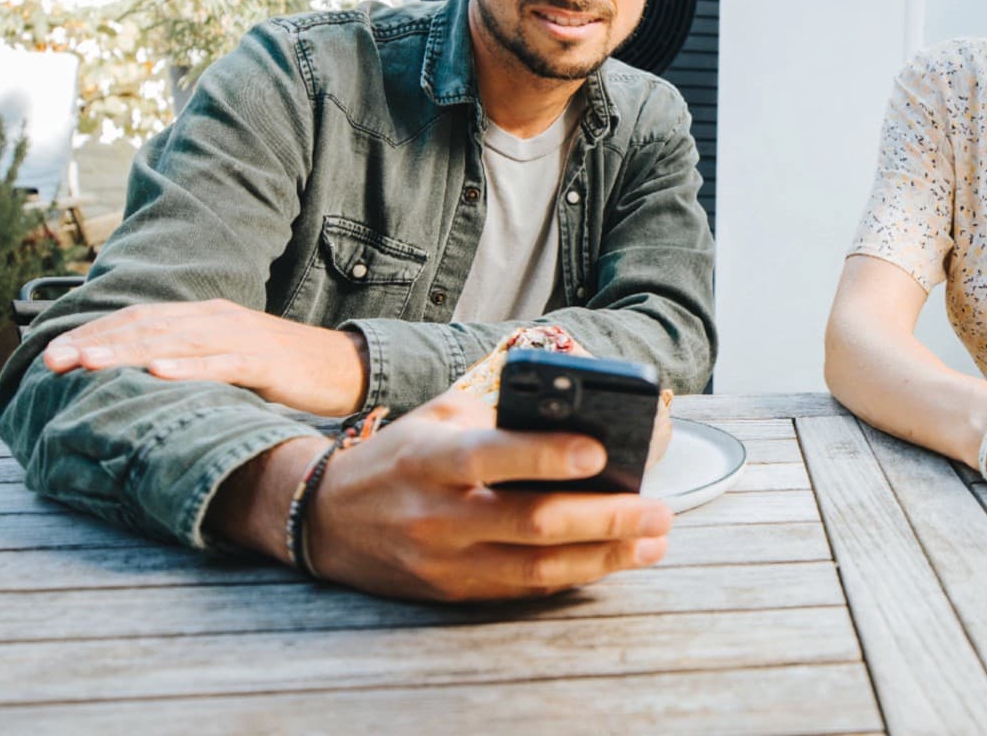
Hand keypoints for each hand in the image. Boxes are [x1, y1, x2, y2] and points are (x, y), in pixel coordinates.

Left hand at [43, 299, 367, 416]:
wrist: (341, 366)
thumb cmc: (279, 368)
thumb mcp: (225, 356)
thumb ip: (187, 358)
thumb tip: (135, 376)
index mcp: (205, 316)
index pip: (140, 319)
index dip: (96, 333)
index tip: (54, 353)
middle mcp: (216, 319)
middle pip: (148, 328)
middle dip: (98, 344)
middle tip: (54, 360)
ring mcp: (240, 338)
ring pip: (175, 343)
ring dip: (128, 353)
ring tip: (90, 363)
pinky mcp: (265, 362)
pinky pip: (222, 363)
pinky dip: (189, 367)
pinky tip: (159, 373)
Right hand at [212, 390, 673, 600]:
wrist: (327, 520)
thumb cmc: (401, 457)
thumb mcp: (438, 417)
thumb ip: (499, 408)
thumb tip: (578, 393)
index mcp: (432, 459)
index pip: (493, 456)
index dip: (546, 456)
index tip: (598, 451)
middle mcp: (438, 514)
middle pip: (531, 521)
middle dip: (604, 517)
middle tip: (659, 508)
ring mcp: (446, 561)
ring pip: (536, 567)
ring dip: (605, 556)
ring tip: (654, 541)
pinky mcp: (454, 592)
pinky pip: (524, 588)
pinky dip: (574, 575)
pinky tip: (614, 561)